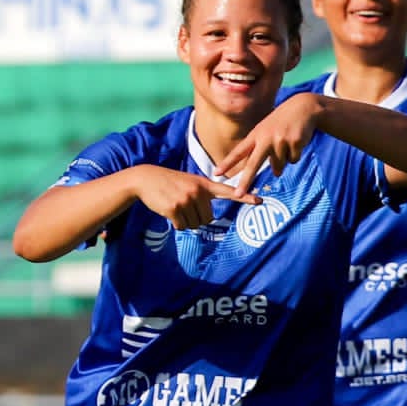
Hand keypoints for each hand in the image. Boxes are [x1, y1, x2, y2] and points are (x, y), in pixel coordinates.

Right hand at [133, 166, 258, 230]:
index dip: (245, 197)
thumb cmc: (170, 183)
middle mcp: (198, 191)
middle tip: (184, 205)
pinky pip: (182, 226)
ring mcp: (187, 199)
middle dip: (196, 217)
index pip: (228, 191)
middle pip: (208, 219)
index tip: (260, 201)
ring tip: (176, 206)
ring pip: (195, 224)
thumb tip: (208, 220)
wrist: (146, 179)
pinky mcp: (175, 208)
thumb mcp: (189, 182)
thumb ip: (202, 195)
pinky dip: (176, 223)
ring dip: (185, 221)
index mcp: (204, 184)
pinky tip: (169, 211)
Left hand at [214, 95, 323, 193]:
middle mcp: (265, 138)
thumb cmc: (282, 122)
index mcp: (256, 135)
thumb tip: (275, 174)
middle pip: (253, 164)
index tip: (216, 173)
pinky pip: (293, 160)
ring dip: (284, 160)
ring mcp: (280, 140)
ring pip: (279, 166)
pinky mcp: (294, 142)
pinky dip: (295, 155)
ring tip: (287, 144)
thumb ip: (266, 151)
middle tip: (237, 195)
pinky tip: (296, 141)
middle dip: (245, 181)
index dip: (227, 163)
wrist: (303, 107)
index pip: (239, 152)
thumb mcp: (267, 131)